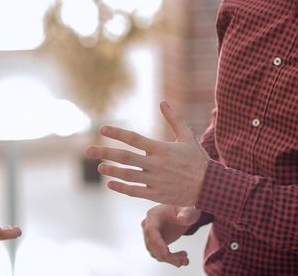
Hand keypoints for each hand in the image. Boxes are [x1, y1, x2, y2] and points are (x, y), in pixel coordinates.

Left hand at [85, 101, 209, 206]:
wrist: (210, 187)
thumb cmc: (198, 160)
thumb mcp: (188, 137)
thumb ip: (174, 119)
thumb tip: (163, 102)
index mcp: (161, 149)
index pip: (134, 138)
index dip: (117, 132)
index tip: (102, 129)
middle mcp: (155, 164)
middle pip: (124, 157)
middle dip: (105, 152)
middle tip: (88, 150)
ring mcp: (155, 180)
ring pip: (127, 175)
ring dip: (111, 170)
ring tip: (100, 166)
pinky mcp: (156, 195)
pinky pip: (134, 191)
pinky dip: (121, 188)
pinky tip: (111, 184)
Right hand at [142, 204, 201, 266]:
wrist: (184, 212)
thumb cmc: (184, 208)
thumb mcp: (189, 210)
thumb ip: (186, 214)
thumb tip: (181, 219)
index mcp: (154, 215)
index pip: (150, 231)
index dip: (157, 243)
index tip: (167, 253)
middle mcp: (149, 225)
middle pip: (151, 245)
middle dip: (166, 256)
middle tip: (181, 260)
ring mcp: (152, 235)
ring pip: (155, 252)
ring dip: (170, 259)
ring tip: (184, 259)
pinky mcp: (157, 242)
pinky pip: (160, 254)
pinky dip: (171, 259)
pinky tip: (182, 259)